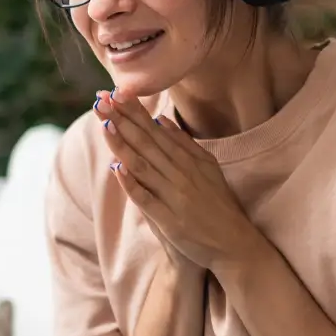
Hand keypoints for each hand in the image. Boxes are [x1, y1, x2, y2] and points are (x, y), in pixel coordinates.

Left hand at [95, 89, 261, 273]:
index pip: (155, 130)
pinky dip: (132, 183)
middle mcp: (181, 173)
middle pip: (146, 142)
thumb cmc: (217, 206)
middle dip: (122, 119)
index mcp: (188, 159)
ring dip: (123, 144)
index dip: (134, 111)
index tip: (115, 91)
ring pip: (144, 165)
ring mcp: (175, 195)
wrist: (235, 244)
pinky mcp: (170, 219)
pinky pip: (147, 198)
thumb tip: (161, 120)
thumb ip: (184, 144)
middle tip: (101, 99)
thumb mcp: (207, 168)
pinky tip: (117, 168)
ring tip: (105, 124)